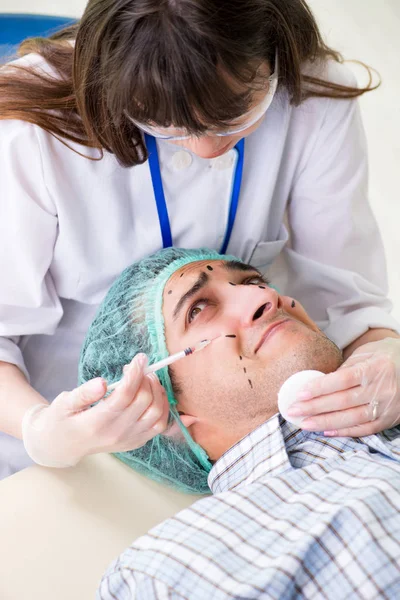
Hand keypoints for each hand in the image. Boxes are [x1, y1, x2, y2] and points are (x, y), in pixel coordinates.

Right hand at [22, 354, 169, 466]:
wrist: (62, 446)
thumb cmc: (61, 419)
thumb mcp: (63, 403)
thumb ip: (83, 393)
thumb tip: (102, 382)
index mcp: (96, 423)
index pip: (125, 395)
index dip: (135, 373)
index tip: (140, 358)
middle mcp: (116, 433)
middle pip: (144, 402)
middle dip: (146, 379)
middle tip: (138, 367)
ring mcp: (128, 440)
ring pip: (157, 414)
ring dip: (157, 391)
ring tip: (147, 378)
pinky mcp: (135, 442)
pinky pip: (160, 426)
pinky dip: (163, 407)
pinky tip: (155, 393)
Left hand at [286, 338, 399, 436]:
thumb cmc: (385, 356)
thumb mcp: (367, 353)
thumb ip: (346, 368)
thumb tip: (319, 383)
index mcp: (375, 368)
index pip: (342, 380)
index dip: (320, 388)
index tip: (299, 393)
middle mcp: (382, 389)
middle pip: (343, 401)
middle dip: (315, 407)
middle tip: (293, 410)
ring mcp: (386, 406)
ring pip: (352, 418)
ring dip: (325, 422)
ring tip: (304, 424)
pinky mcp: (389, 420)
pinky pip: (364, 429)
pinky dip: (344, 432)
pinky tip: (326, 431)